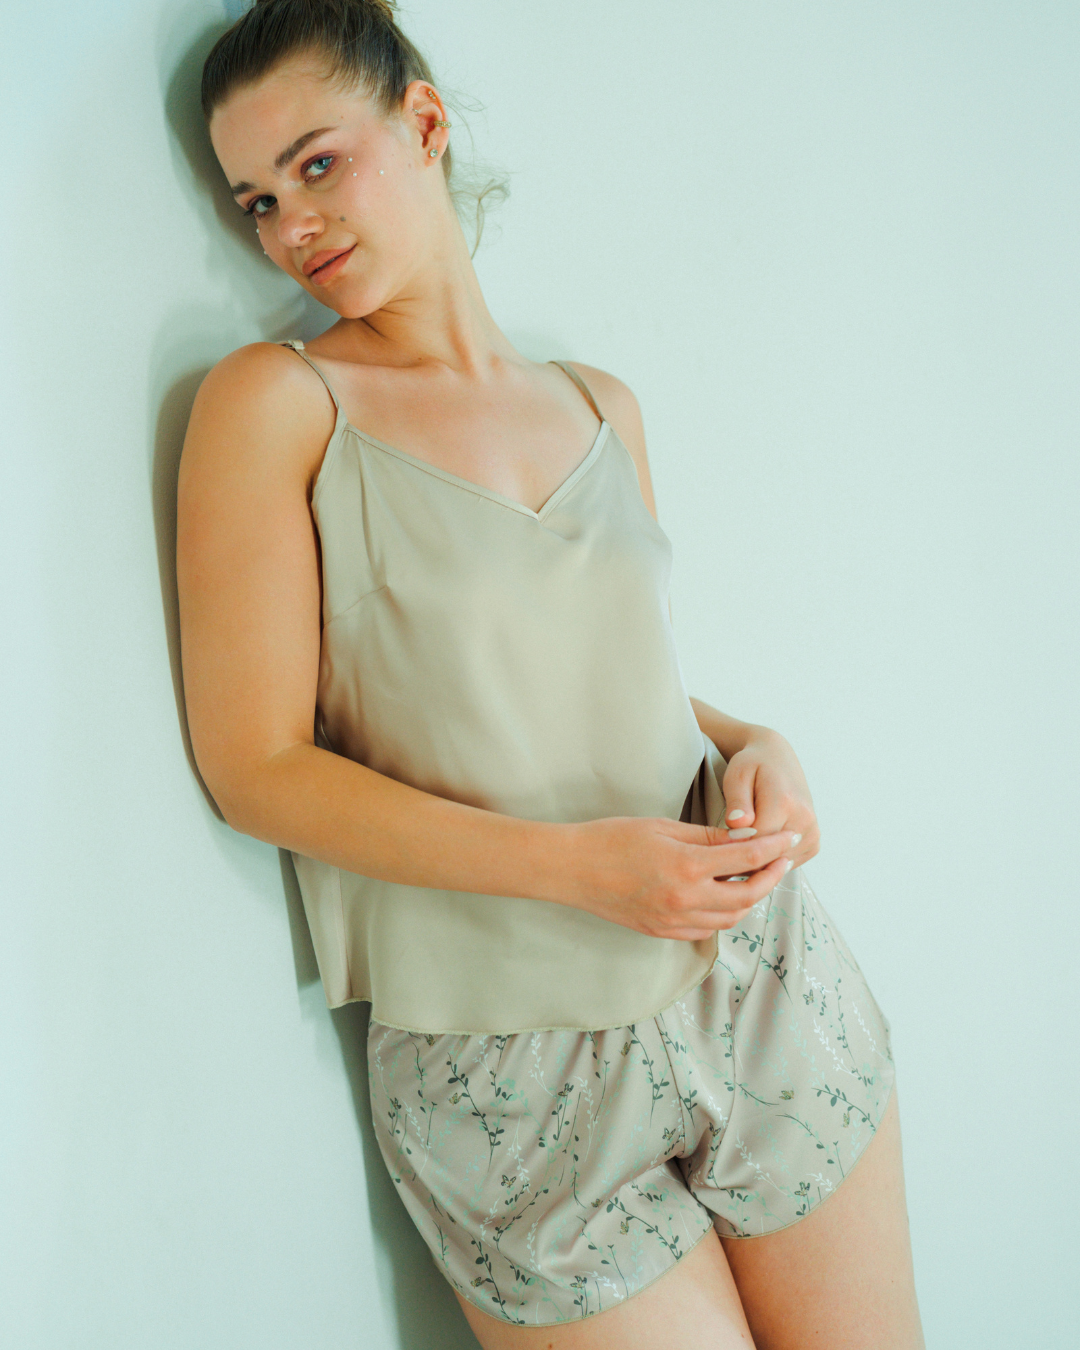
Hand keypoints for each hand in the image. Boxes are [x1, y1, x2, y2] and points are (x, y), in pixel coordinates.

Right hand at [563, 816, 800, 940]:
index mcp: (687, 866)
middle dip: (771, 876)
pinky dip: (723, 913)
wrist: (572, 869)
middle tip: (781, 860)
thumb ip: (707, 837)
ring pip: (731, 917)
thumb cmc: (612, 838)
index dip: (775, 847)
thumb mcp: (663, 827)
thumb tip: (743, 838)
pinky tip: (723, 895)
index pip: (748, 857)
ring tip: (755, 877)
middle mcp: (685, 899)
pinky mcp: (663, 932)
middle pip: (748, 894)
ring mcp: (674, 921)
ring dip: (749, 898)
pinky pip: (707, 929)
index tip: (790, 838)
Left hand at [720, 728, 819, 869]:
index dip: (734, 845)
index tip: (721, 836)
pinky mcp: (814, 842)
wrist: (777, 758)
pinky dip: (773, 859)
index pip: (756, 843)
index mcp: (784, 802)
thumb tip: (738, 824)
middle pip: (768, 856)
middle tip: (729, 840)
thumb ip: (737, 801)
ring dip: (759, 859)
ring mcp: (812, 832)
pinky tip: (761, 842)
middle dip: (745, 854)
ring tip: (745, 838)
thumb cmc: (753, 765)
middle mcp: (804, 819)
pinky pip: (789, 863)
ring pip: (778, 863)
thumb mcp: (737, 775)